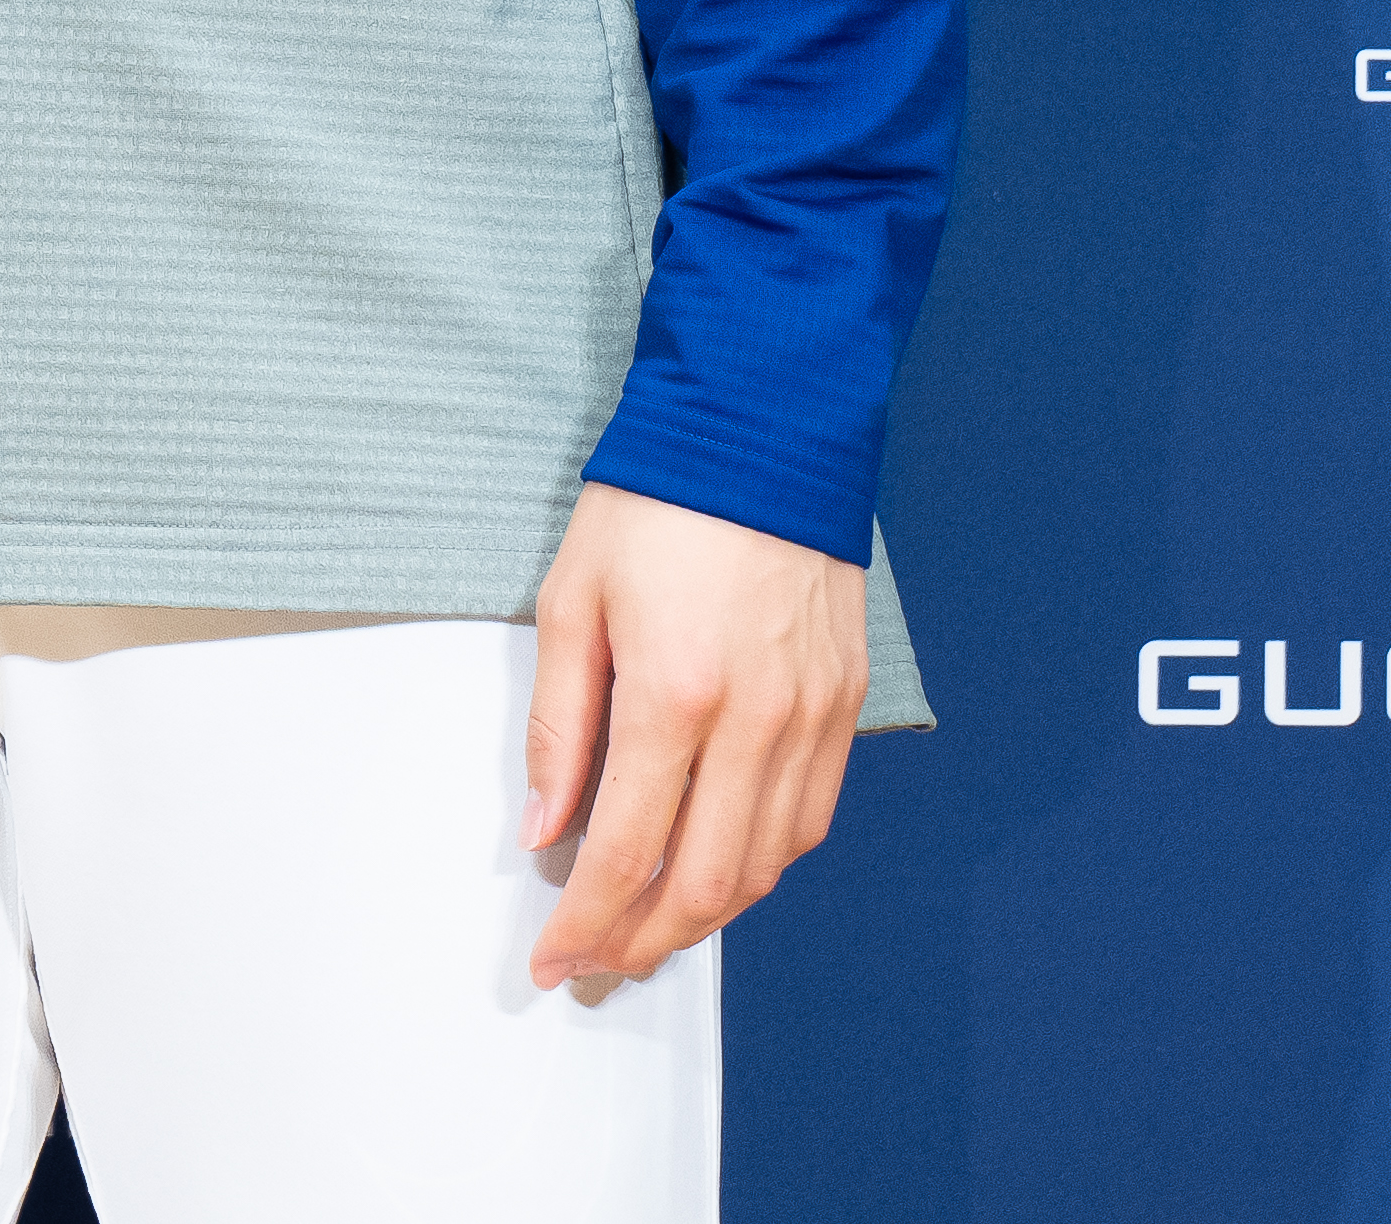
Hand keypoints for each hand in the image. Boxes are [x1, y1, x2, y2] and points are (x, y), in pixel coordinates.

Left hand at [518, 480, 866, 996]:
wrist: (764, 426)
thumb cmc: (656, 503)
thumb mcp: (572, 600)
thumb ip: (561, 724)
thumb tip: (546, 827)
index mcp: (676, 694)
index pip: (624, 851)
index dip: (584, 922)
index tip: (553, 959)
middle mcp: (756, 721)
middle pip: (704, 884)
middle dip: (642, 942)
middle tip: (597, 965)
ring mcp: (812, 717)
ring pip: (765, 865)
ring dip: (705, 917)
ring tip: (648, 930)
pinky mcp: (844, 704)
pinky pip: (808, 818)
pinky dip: (761, 863)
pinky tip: (719, 868)